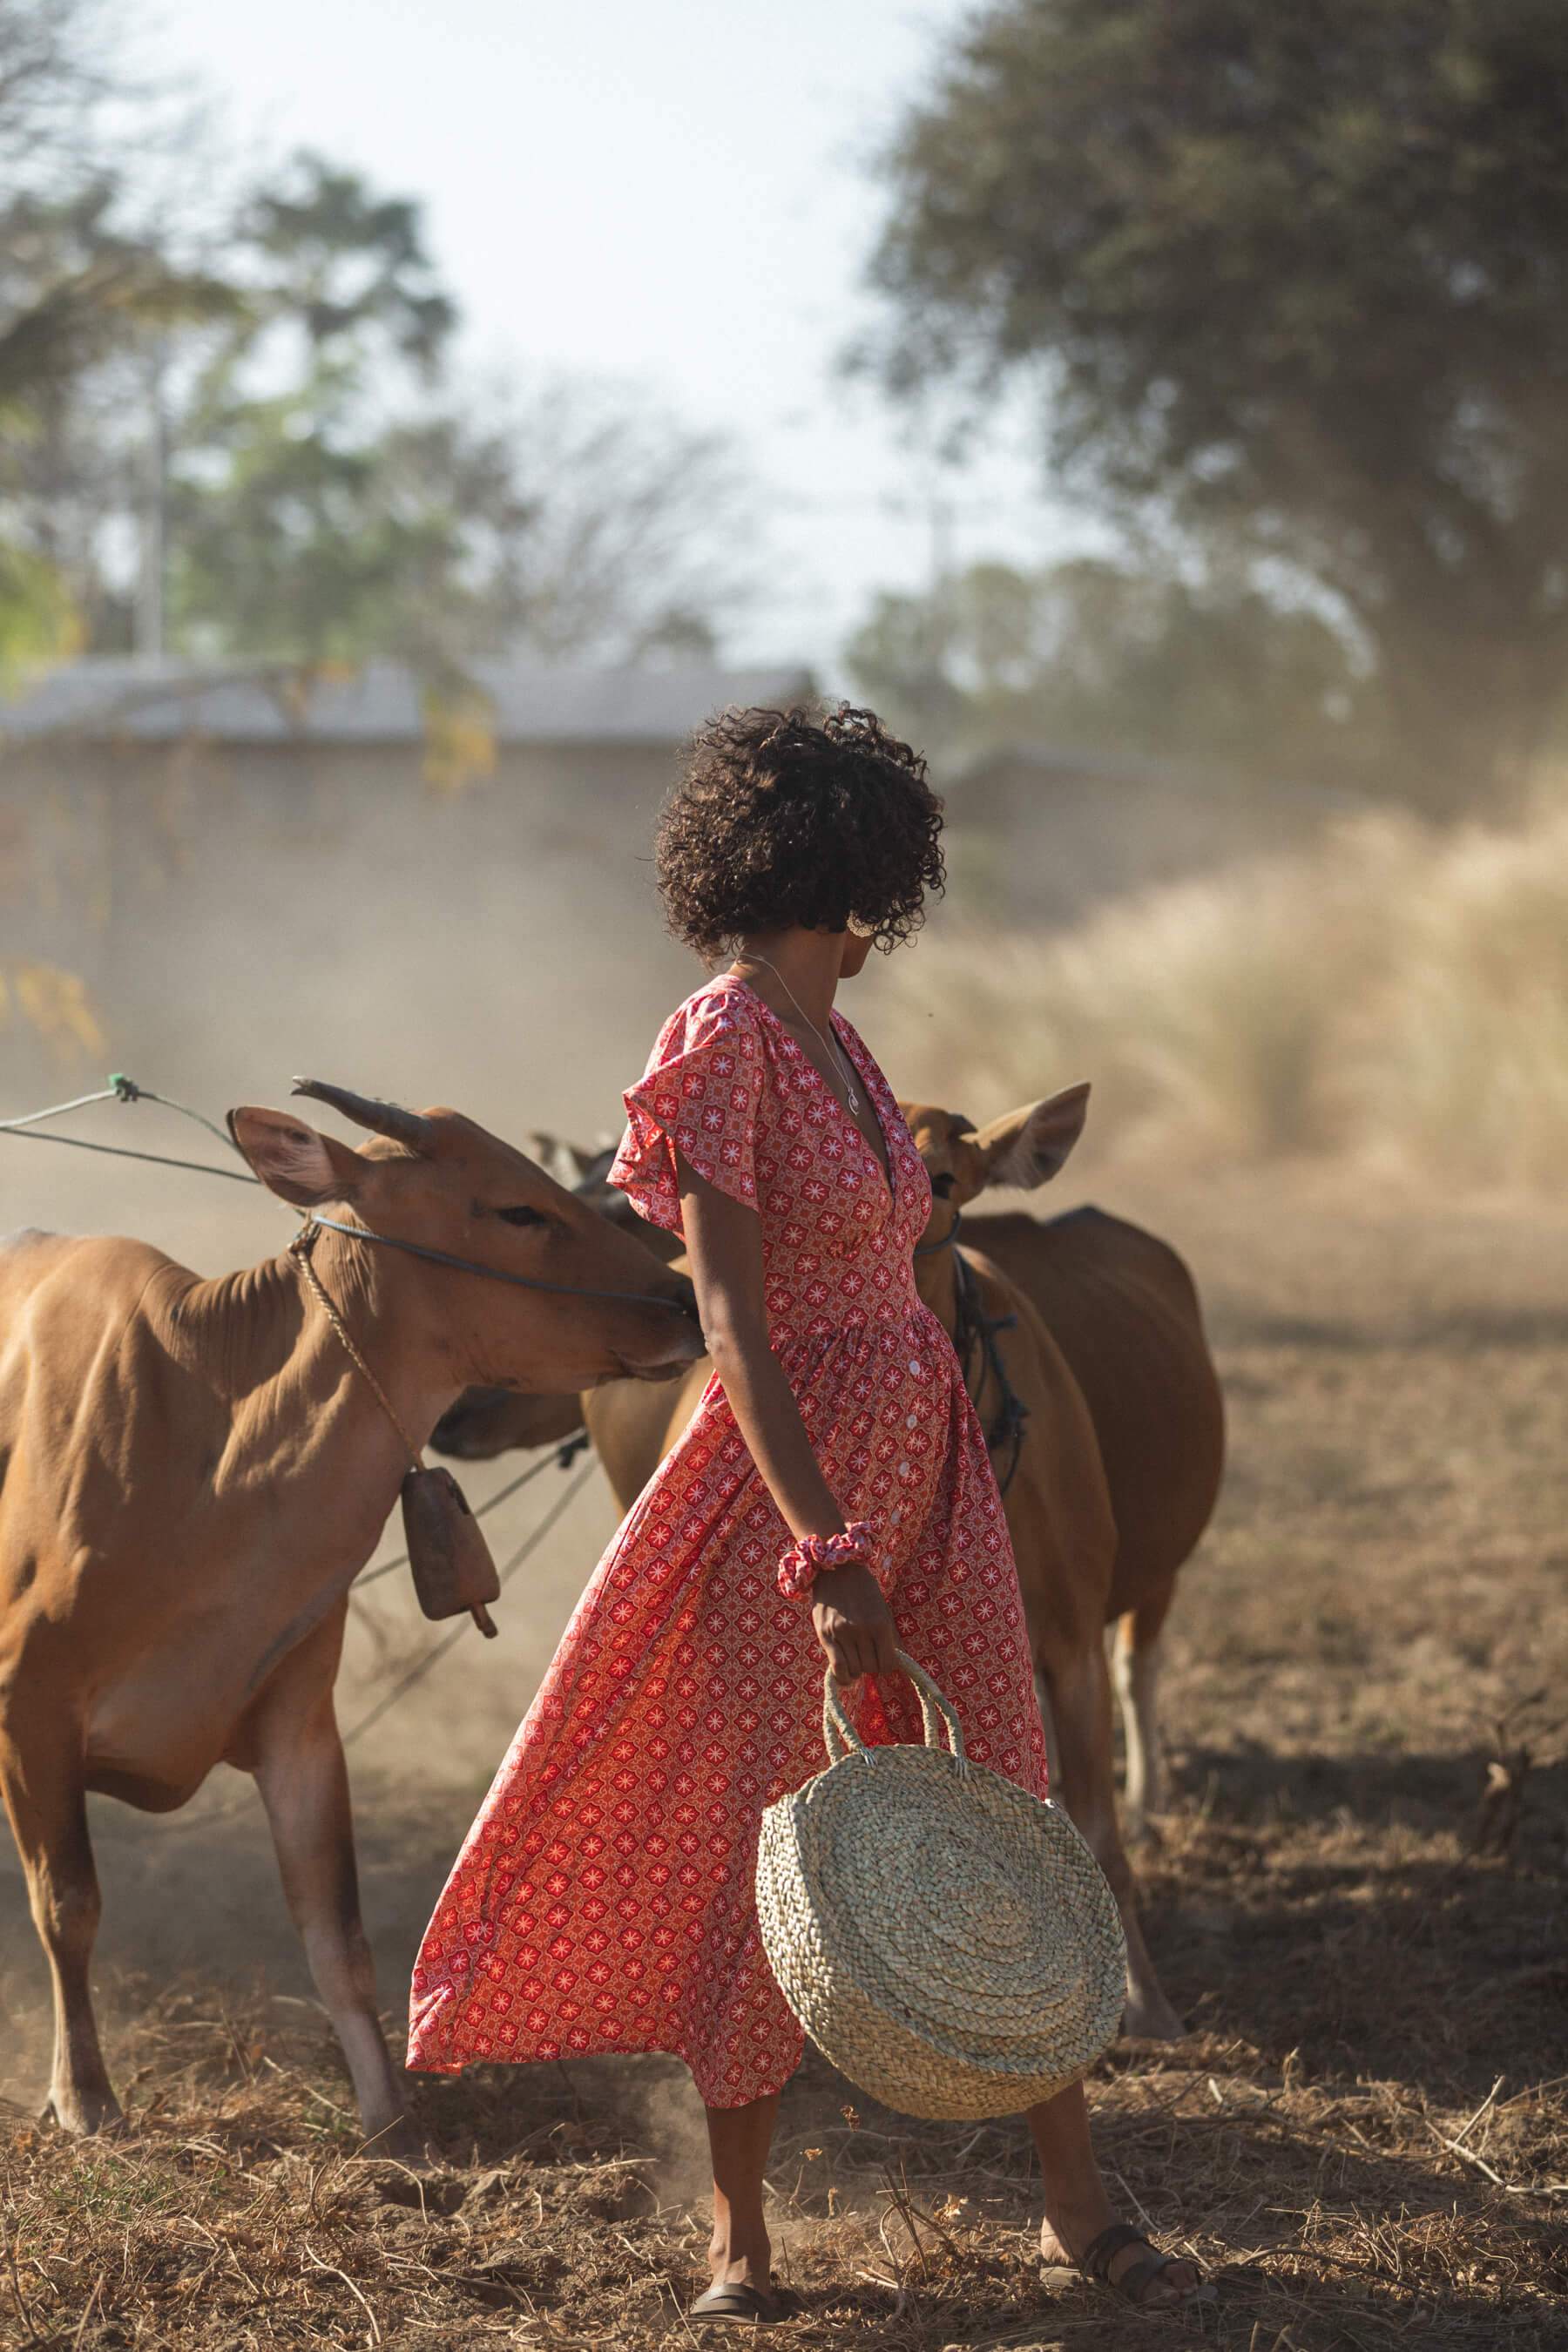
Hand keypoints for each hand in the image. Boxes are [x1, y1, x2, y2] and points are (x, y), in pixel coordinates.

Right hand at [810, 1560, 898, 1685]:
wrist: (836, 1569)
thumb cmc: (864, 1590)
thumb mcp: (883, 1609)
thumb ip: (890, 1636)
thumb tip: (898, 1661)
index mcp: (880, 1623)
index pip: (888, 1664)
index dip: (886, 1665)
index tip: (882, 1658)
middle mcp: (862, 1630)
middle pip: (871, 1668)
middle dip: (871, 1665)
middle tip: (867, 1654)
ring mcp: (842, 1633)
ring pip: (855, 1670)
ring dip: (857, 1669)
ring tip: (855, 1658)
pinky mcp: (825, 1635)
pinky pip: (837, 1668)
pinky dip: (843, 1677)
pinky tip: (846, 1675)